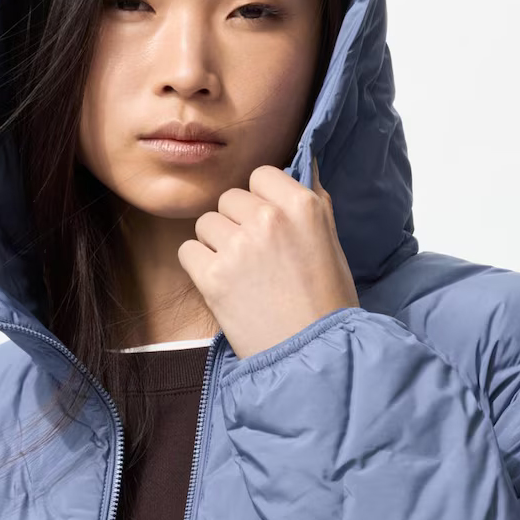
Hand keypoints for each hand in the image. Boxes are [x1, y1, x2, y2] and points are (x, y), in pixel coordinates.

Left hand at [176, 159, 358, 360]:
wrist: (311, 357)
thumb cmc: (326, 305)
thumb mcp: (331, 244)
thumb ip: (314, 202)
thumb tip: (307, 163)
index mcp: (302, 206)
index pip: (261, 176)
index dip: (260, 200)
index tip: (267, 226)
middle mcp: (269, 219)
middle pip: (229, 199)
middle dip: (236, 223)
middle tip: (254, 258)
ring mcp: (238, 246)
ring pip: (206, 223)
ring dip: (216, 245)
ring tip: (240, 275)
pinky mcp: (212, 276)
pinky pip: (188, 251)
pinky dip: (198, 267)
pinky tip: (221, 286)